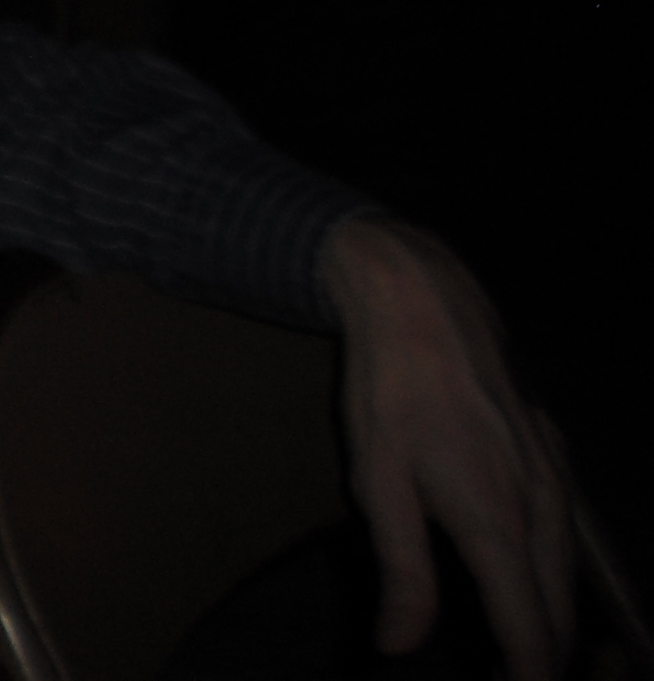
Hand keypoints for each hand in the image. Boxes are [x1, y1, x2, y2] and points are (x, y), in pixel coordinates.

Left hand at [321, 215, 576, 678]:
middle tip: (507, 680)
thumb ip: (402, 572)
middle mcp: (542, 506)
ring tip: (517, 653)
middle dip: (542, 658)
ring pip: (567, 574)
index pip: (531, 630)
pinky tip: (525, 579)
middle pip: (560, 612)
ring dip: (550, 619)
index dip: (527, 677)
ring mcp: (555, 478)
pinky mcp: (554, 455)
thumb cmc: (391, 391)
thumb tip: (399, 646)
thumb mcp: (378, 484)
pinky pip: (565, 534)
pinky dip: (551, 574)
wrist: (422, 302)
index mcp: (498, 522)